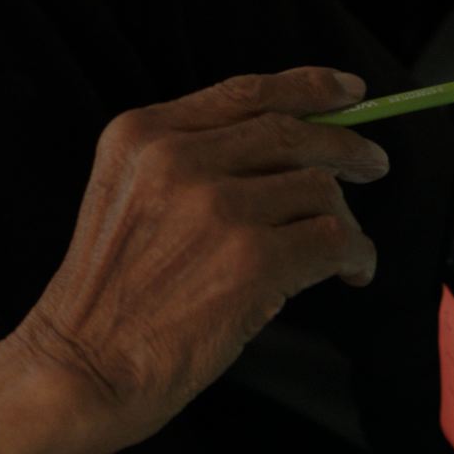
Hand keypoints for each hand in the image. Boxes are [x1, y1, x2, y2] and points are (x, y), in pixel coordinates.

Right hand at [15, 67, 388, 447]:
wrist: (80, 367)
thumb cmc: (107, 298)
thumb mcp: (125, 196)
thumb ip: (189, 163)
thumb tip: (288, 156)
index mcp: (142, 135)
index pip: (244, 92)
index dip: (308, 87)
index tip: (348, 91)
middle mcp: (178, 159)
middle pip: (291, 132)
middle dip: (346, 147)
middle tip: (373, 163)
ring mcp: (217, 208)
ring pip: (318, 188)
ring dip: (345, 221)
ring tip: (345, 250)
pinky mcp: (252, 260)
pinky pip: (333, 240)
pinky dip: (355, 256)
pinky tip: (349, 272)